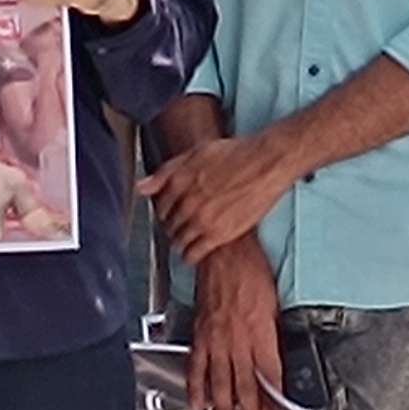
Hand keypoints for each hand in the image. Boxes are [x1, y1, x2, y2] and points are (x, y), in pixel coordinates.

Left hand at [143, 128, 298, 258]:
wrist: (267, 163)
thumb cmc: (236, 154)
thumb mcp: (196, 154)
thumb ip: (166, 172)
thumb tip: (141, 187)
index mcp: (178, 182)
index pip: (160, 206)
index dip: (166, 211)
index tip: (173, 213)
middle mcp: (186, 203)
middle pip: (168, 225)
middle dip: (173, 226)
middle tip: (184, 225)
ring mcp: (202, 220)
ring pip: (178, 241)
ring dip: (181, 241)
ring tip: (191, 238)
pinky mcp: (219, 235)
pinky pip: (194, 254)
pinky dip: (191, 255)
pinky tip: (196, 252)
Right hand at [191, 239, 287, 409]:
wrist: (221, 251)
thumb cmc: (251, 270)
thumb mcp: (274, 302)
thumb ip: (275, 334)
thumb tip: (278, 360)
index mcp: (259, 332)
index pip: (270, 375)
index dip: (274, 401)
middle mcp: (236, 340)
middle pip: (245, 386)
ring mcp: (215, 339)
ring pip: (219, 382)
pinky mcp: (199, 334)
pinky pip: (196, 366)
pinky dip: (195, 387)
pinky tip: (197, 404)